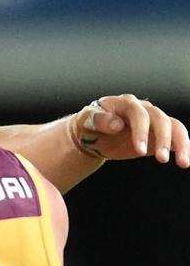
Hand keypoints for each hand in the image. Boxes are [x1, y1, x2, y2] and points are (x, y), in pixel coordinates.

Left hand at [69, 95, 189, 165]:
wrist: (92, 133)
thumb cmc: (88, 124)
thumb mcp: (86, 120)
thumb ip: (98, 119)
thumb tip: (117, 124)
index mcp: (125, 103)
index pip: (138, 113)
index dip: (141, 130)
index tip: (139, 150)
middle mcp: (143, 109)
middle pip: (160, 119)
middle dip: (163, 139)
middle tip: (162, 159)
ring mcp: (152, 121)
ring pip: (174, 127)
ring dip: (181, 144)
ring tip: (183, 163)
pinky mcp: (157, 135)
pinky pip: (175, 138)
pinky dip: (182, 147)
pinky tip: (185, 160)